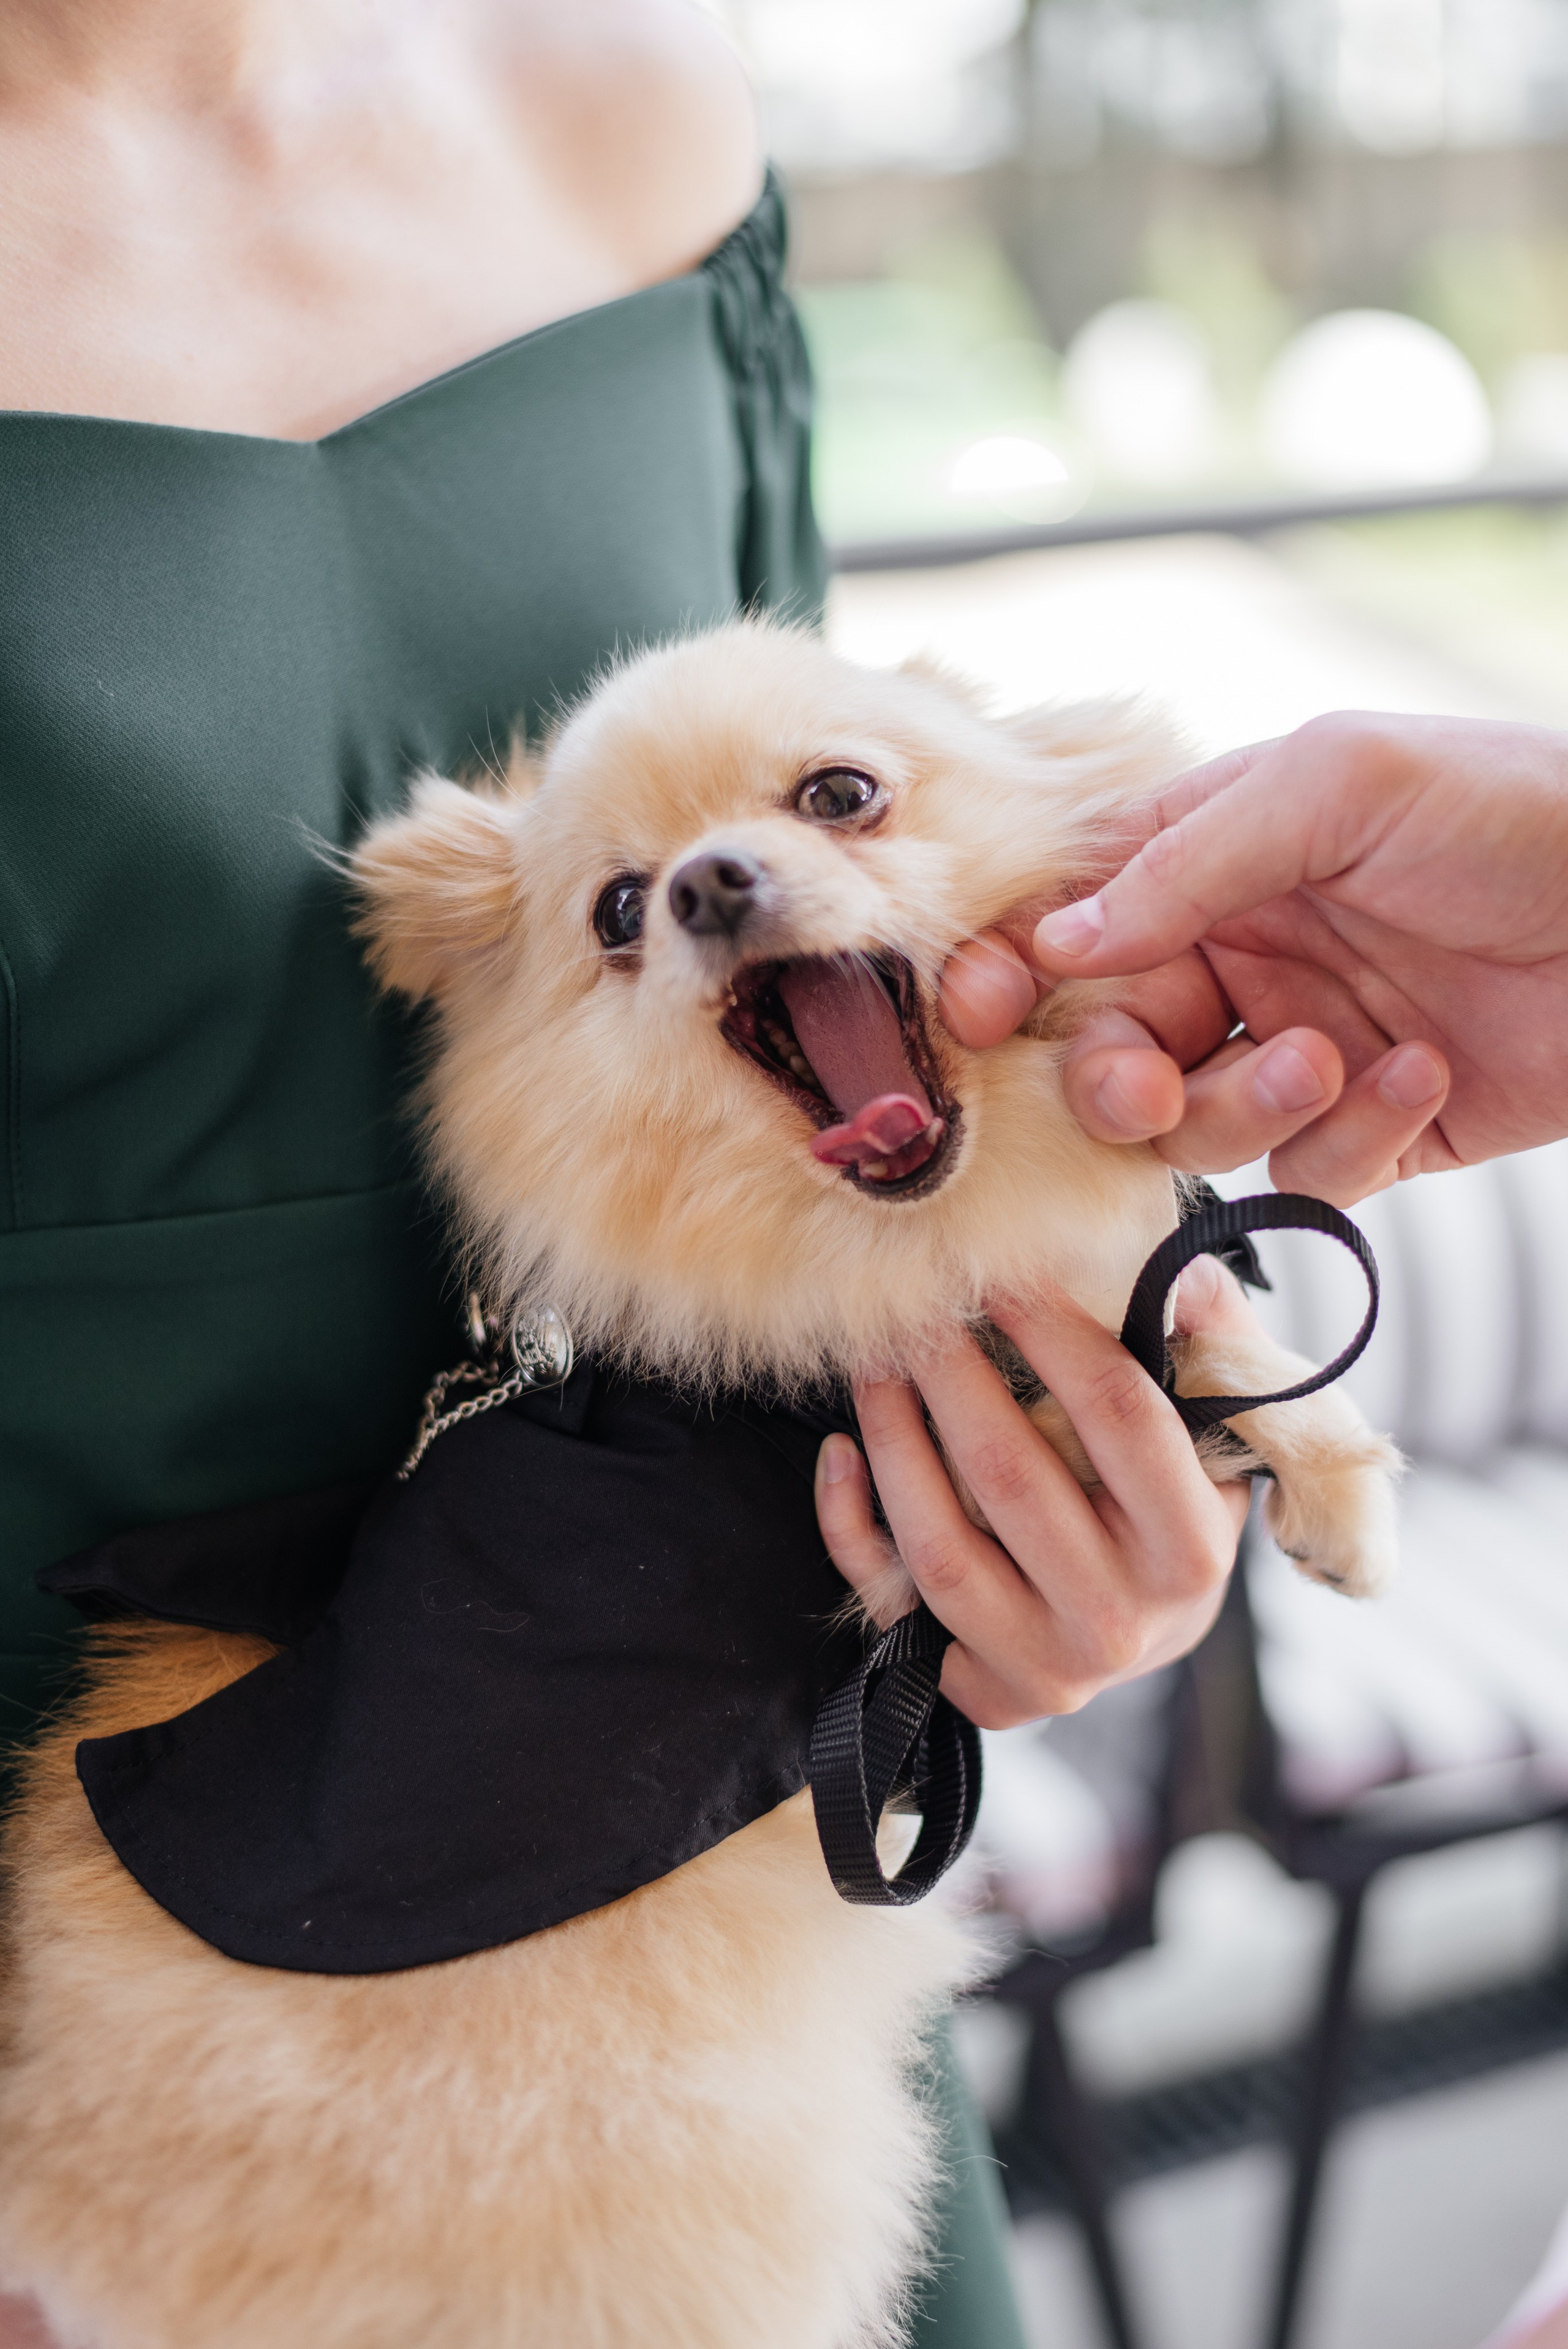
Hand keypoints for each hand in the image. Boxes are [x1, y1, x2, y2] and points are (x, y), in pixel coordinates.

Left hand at [813, 1261, 1253, 1727]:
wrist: (1154, 1633)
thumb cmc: (1176, 1508)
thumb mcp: (1217, 1431)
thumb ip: (1208, 1342)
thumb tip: (1176, 1270)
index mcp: (1189, 1548)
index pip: (1117, 1413)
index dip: (1051, 1329)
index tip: (1001, 1268)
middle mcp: (1121, 1619)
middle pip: (1008, 1473)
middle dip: (948, 1371)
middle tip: (913, 1303)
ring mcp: (1046, 1663)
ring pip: (936, 1544)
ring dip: (891, 1437)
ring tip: (875, 1363)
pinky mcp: (984, 1693)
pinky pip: (891, 1602)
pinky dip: (851, 1526)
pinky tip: (840, 1453)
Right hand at [942, 711, 1567, 1199]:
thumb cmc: (1512, 808)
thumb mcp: (1337, 782)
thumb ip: (1187, 857)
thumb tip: (1058, 941)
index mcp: (1211, 865)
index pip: (1071, 926)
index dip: (1010, 973)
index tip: (978, 1014)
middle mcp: (1241, 961)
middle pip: (1109, 1048)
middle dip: (1115, 1075)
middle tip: (1150, 1079)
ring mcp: (1299, 1049)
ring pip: (1192, 1126)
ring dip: (1245, 1105)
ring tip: (1335, 1055)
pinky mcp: (1372, 1131)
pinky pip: (1303, 1173)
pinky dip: (1352, 1138)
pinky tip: (1425, 1071)